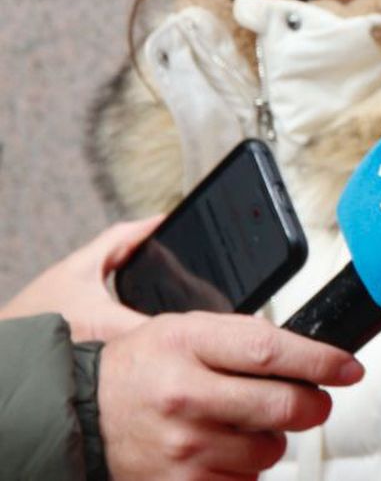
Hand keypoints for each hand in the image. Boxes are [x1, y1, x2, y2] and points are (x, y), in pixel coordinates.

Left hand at [0, 218, 159, 340]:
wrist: (7, 351)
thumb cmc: (43, 327)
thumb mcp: (102, 324)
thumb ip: (141, 326)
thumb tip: (174, 328)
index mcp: (85, 263)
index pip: (122, 234)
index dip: (148, 226)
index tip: (168, 219)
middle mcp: (75, 274)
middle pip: (115, 253)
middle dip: (142, 250)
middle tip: (167, 250)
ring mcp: (66, 293)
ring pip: (105, 276)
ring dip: (127, 276)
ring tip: (150, 281)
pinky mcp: (61, 312)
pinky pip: (97, 298)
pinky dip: (114, 301)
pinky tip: (120, 318)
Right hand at [98, 311, 362, 479]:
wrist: (82, 414)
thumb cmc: (144, 368)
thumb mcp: (189, 330)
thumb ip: (247, 339)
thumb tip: (313, 357)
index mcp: (189, 345)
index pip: (272, 352)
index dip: (322, 362)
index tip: (350, 368)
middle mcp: (185, 397)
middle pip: (283, 406)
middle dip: (314, 405)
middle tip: (313, 401)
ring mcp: (182, 447)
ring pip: (270, 451)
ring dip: (274, 439)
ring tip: (244, 425)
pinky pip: (245, 480)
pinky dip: (247, 468)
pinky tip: (225, 450)